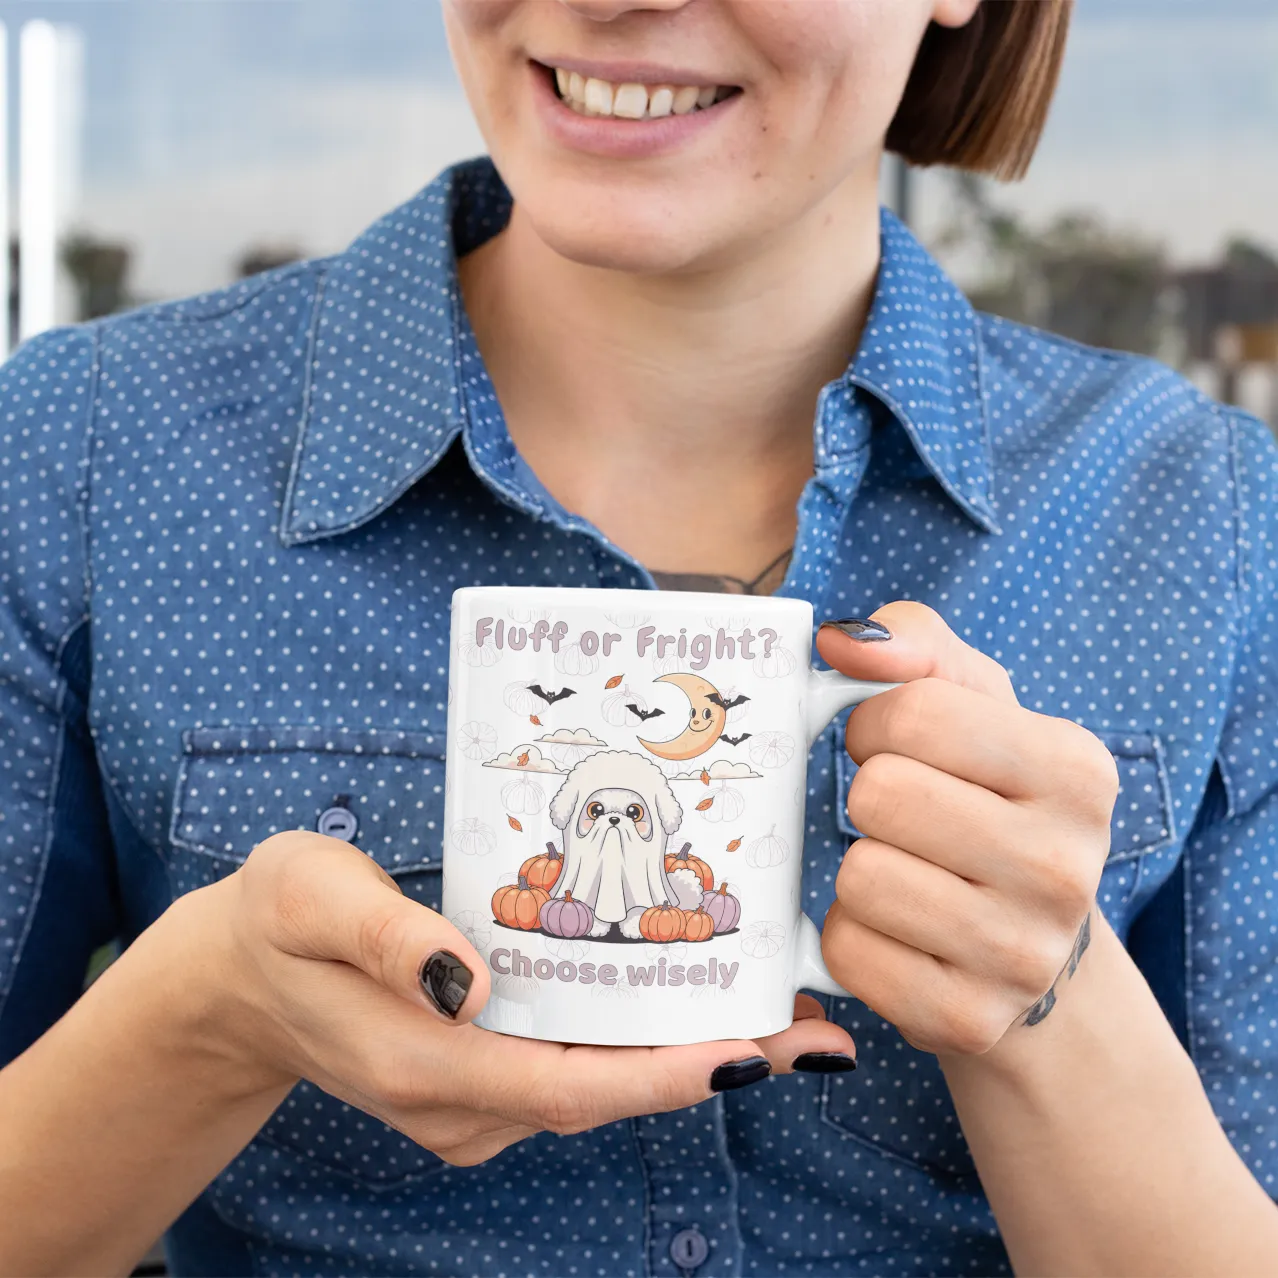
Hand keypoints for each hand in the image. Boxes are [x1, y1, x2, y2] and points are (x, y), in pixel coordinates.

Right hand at [190, 833, 856, 1165]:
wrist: (238, 979)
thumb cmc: (277, 922)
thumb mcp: (310, 897)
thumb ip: (385, 938)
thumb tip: (469, 980)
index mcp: (422, 1061)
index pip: (563, 1086)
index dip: (661, 1074)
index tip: (749, 1053)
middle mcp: (458, 1102)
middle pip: (604, 1092)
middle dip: (709, 1061)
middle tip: (809, 1025)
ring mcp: (470, 1103)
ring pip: (598, 1084)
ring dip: (686, 1049)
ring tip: (778, 1004)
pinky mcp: (480, 1083)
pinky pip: (574, 1069)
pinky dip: (638, 1041)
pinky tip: (688, 996)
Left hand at [815, 603, 1118, 1057]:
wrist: (1029, 945)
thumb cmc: (986, 798)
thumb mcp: (972, 704)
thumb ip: (912, 644)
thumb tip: (840, 640)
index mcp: (1077, 769)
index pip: (916, 712)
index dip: (875, 724)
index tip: (893, 747)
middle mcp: (1066, 866)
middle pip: (879, 795)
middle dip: (869, 797)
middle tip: (901, 816)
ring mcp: (1023, 954)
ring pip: (859, 877)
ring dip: (860, 869)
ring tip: (908, 872)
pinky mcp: (969, 1018)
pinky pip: (848, 952)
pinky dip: (852, 934)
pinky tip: (899, 930)